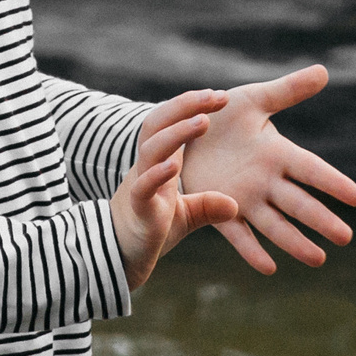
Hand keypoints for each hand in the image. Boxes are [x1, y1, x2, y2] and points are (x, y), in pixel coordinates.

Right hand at [110, 104, 240, 289]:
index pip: (170, 122)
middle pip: (157, 124)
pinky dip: (156, 175)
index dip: (191, 105)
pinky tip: (173, 165)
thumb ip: (207, 206)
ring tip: (203, 121)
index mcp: (158, 162)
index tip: (220, 95)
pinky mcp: (137, 210)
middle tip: (216, 95)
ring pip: (151, 150)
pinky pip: (142, 188)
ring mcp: (139, 186)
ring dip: (176, 133)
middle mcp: (146, 167)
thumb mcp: (185, 215)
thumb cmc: (149, 232)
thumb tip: (235, 206)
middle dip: (185, 106)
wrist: (120, 260)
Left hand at [175, 64, 355, 273]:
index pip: (312, 170)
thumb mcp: (254, 99)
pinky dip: (251, 251)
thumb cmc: (223, 114)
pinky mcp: (218, 208)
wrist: (183, 132)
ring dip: (295, 242)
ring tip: (318, 260)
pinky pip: (237, 233)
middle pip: (299, 202)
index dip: (333, 183)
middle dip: (321, 219)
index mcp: (277, 153)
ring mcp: (244, 198)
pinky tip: (268, 268)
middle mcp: (266, 180)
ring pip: (275, 224)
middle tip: (346, 237)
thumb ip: (287, 91)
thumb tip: (324, 71)